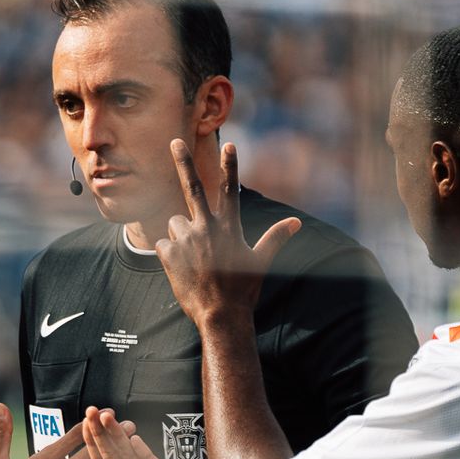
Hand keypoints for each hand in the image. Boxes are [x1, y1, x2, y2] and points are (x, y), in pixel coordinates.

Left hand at [156, 140, 299, 329]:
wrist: (220, 317)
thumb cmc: (243, 290)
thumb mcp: (260, 262)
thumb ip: (275, 237)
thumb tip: (296, 222)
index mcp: (229, 228)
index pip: (230, 191)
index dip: (230, 167)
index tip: (229, 145)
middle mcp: (207, 228)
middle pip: (192, 188)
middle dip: (183, 162)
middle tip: (175, 141)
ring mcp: (186, 240)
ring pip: (175, 224)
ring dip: (180, 236)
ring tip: (194, 260)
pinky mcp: (168, 253)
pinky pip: (163, 245)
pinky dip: (169, 255)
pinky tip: (182, 270)